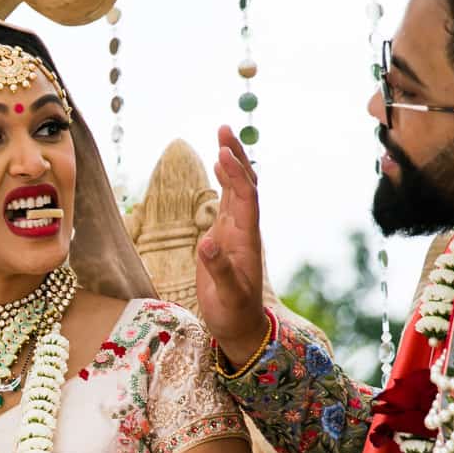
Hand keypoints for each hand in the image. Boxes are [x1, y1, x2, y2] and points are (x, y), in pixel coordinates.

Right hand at [196, 125, 269, 366]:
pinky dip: (225, 179)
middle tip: (224, 129)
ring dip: (232, 162)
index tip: (223, 153)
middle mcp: (244, 229)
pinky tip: (219, 164)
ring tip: (223, 136)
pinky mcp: (226, 235)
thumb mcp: (226, 295)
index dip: (236, 176)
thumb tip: (207, 242)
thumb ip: (217, 269)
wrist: (240, 324)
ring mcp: (236, 231)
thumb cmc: (233, 312)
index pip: (244, 199)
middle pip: (245, 185)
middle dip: (236, 157)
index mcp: (246, 240)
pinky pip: (229, 199)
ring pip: (238, 189)